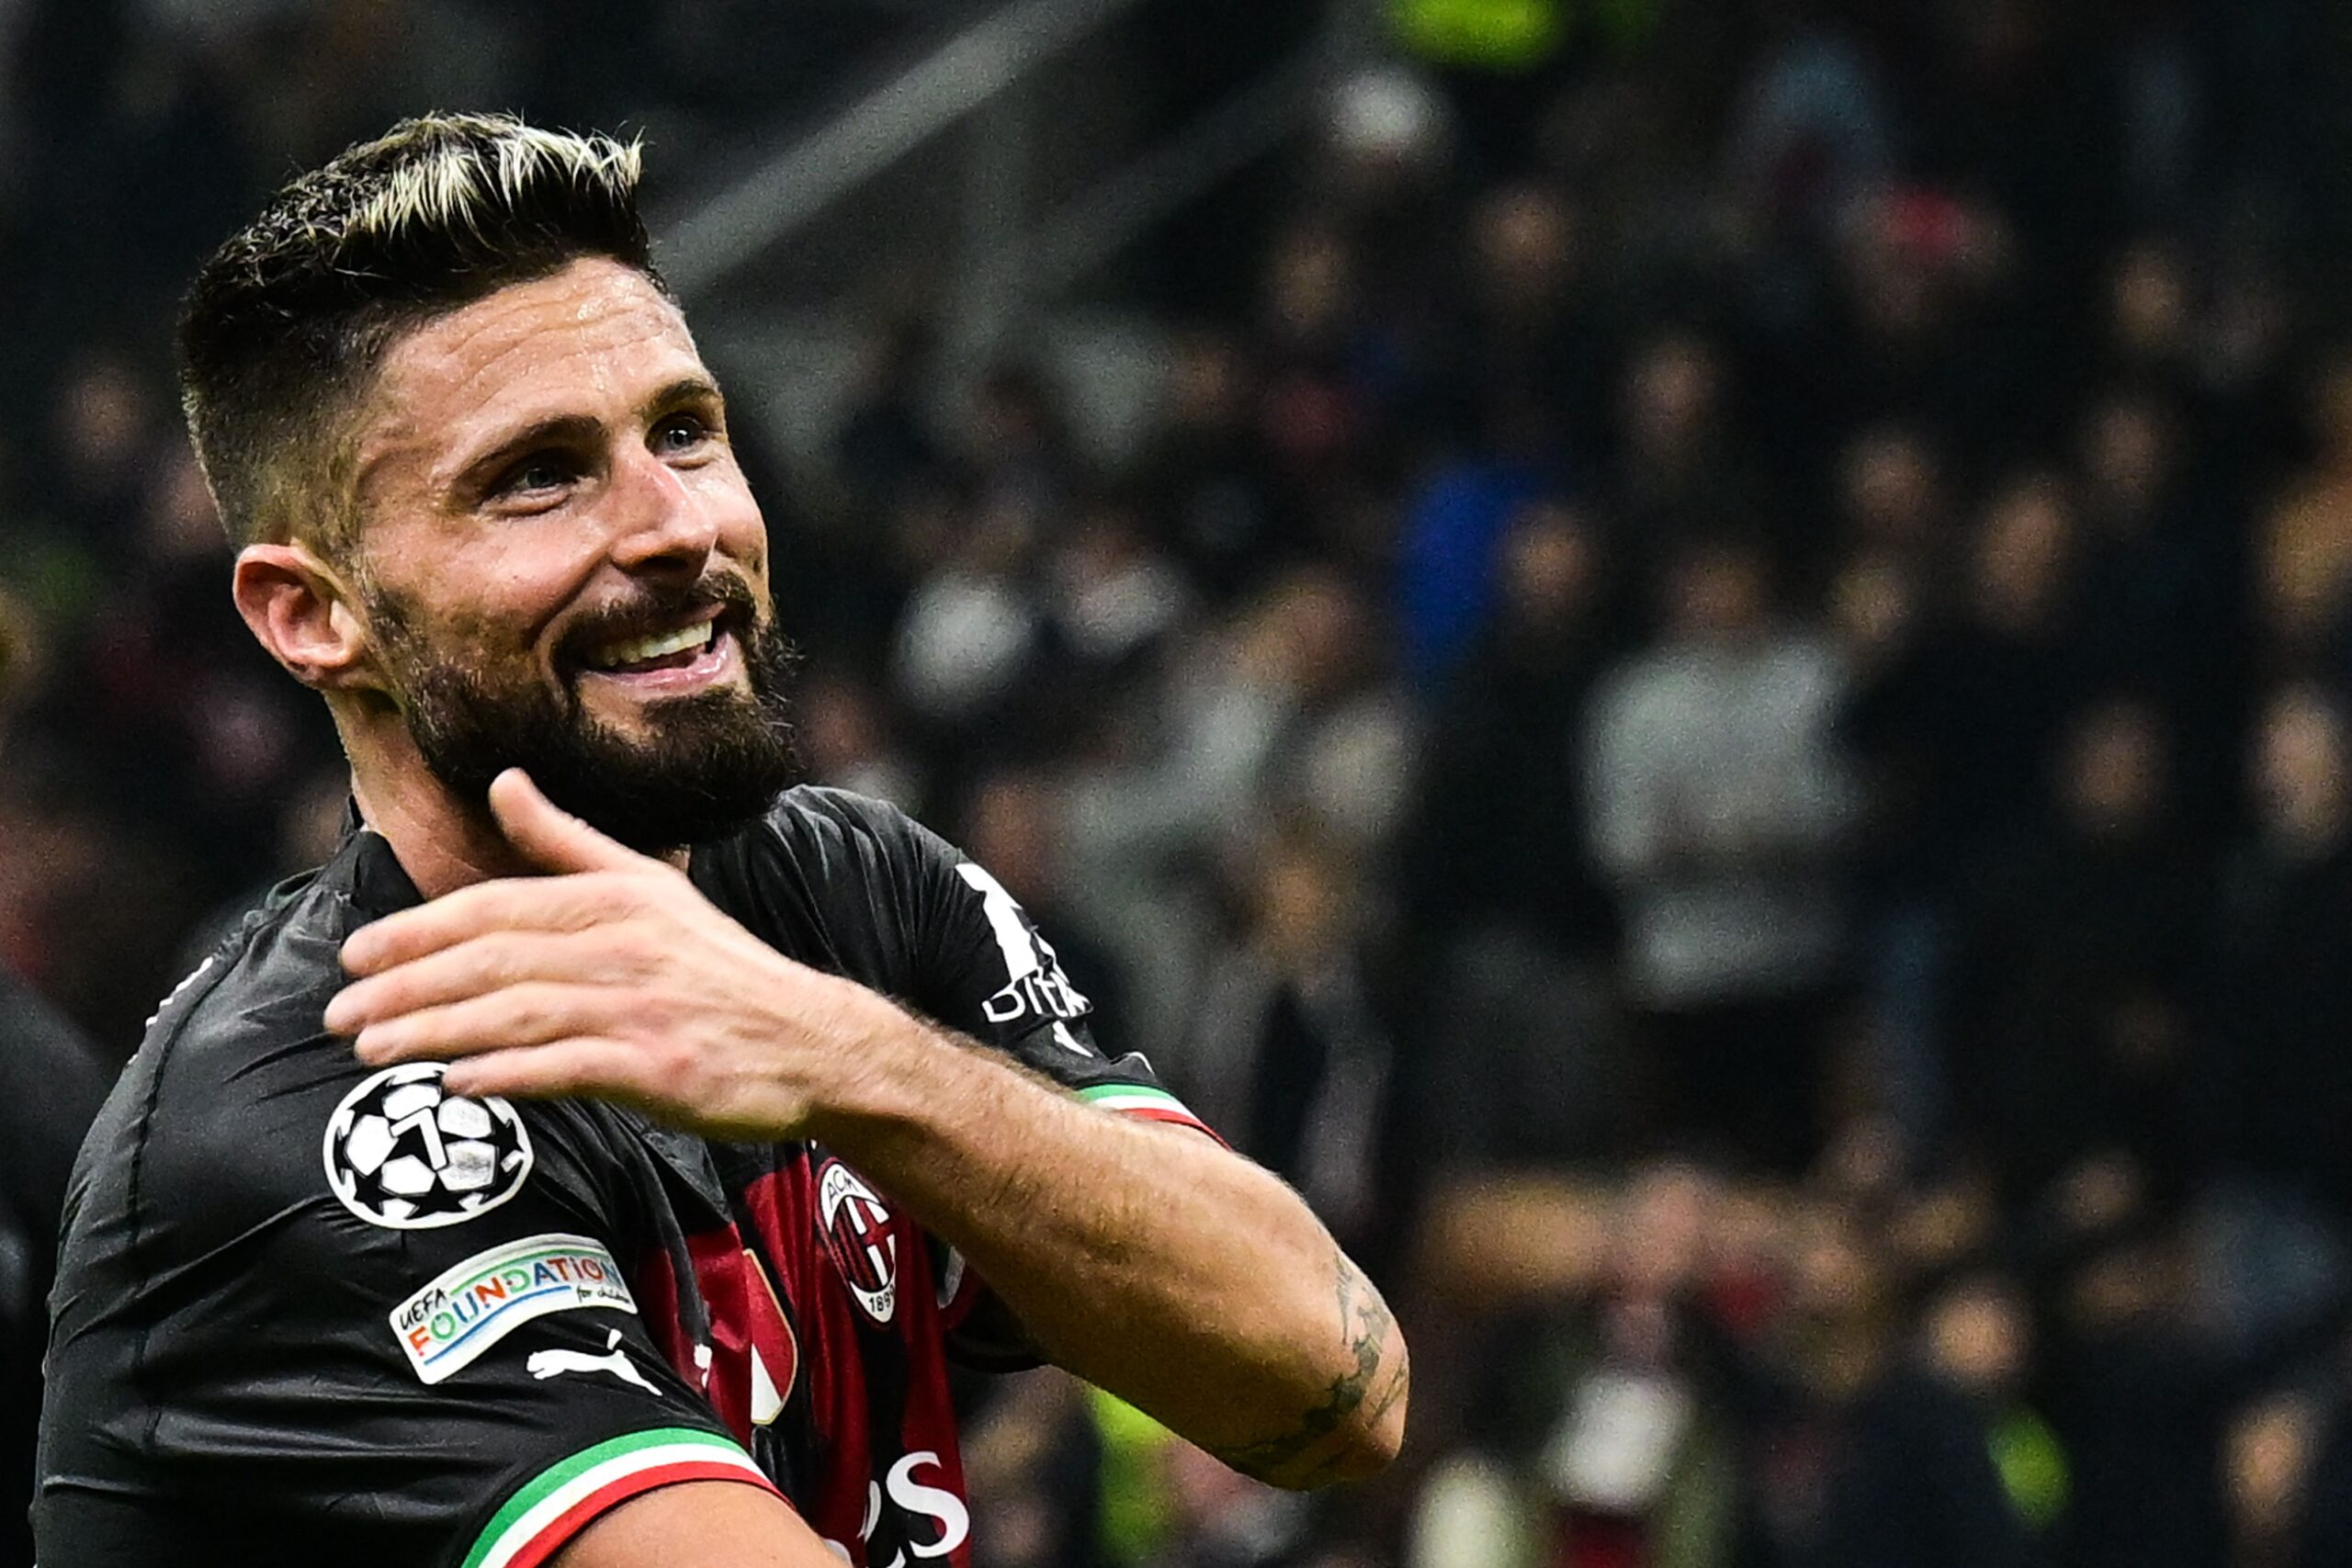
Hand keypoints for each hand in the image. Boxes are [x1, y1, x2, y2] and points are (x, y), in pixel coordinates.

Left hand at [325, 769, 892, 1137]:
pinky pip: (565, 1068)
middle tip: (340, 1013)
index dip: (418, 931)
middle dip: (406, 987)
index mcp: (616, 898)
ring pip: (516, 1015)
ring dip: (436, 1032)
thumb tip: (504, 779)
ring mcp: (641, 1007)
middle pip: (493, 961)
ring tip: (374, 1052)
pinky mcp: (658, 1066)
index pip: (496, 909)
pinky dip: (507, 1076)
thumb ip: (567, 842)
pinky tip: (457, 1083)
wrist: (811, 1041)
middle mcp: (625, 945)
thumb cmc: (720, 970)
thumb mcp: (651, 888)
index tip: (355, 955)